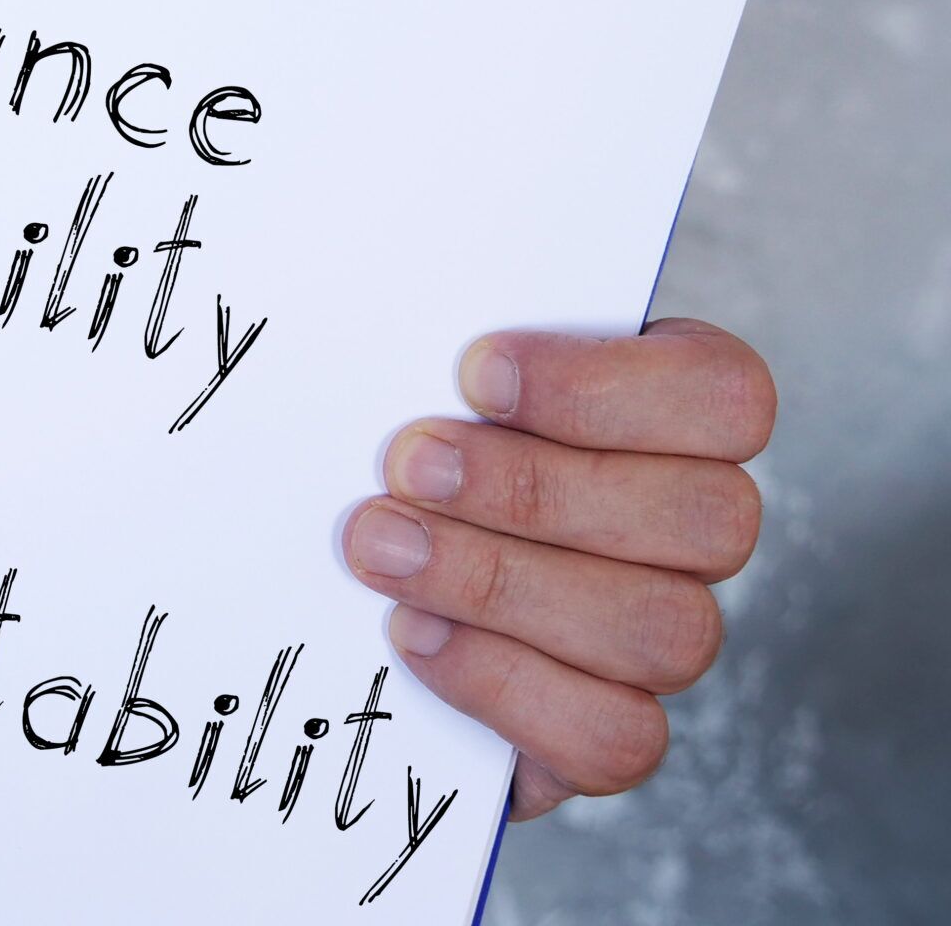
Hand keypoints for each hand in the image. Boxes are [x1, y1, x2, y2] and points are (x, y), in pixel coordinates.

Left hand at [342, 317, 773, 818]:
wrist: (337, 587)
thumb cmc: (393, 445)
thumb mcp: (412, 372)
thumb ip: (429, 345)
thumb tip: (375, 326)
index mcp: (676, 416)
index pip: (727, 395)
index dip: (607, 387)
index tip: (476, 372)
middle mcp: (694, 531)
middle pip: (709, 518)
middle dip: (537, 490)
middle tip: (408, 465)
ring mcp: (665, 636)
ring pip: (666, 629)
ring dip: (503, 584)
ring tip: (384, 548)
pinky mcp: (611, 732)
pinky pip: (617, 737)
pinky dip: (503, 685)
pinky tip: (413, 633)